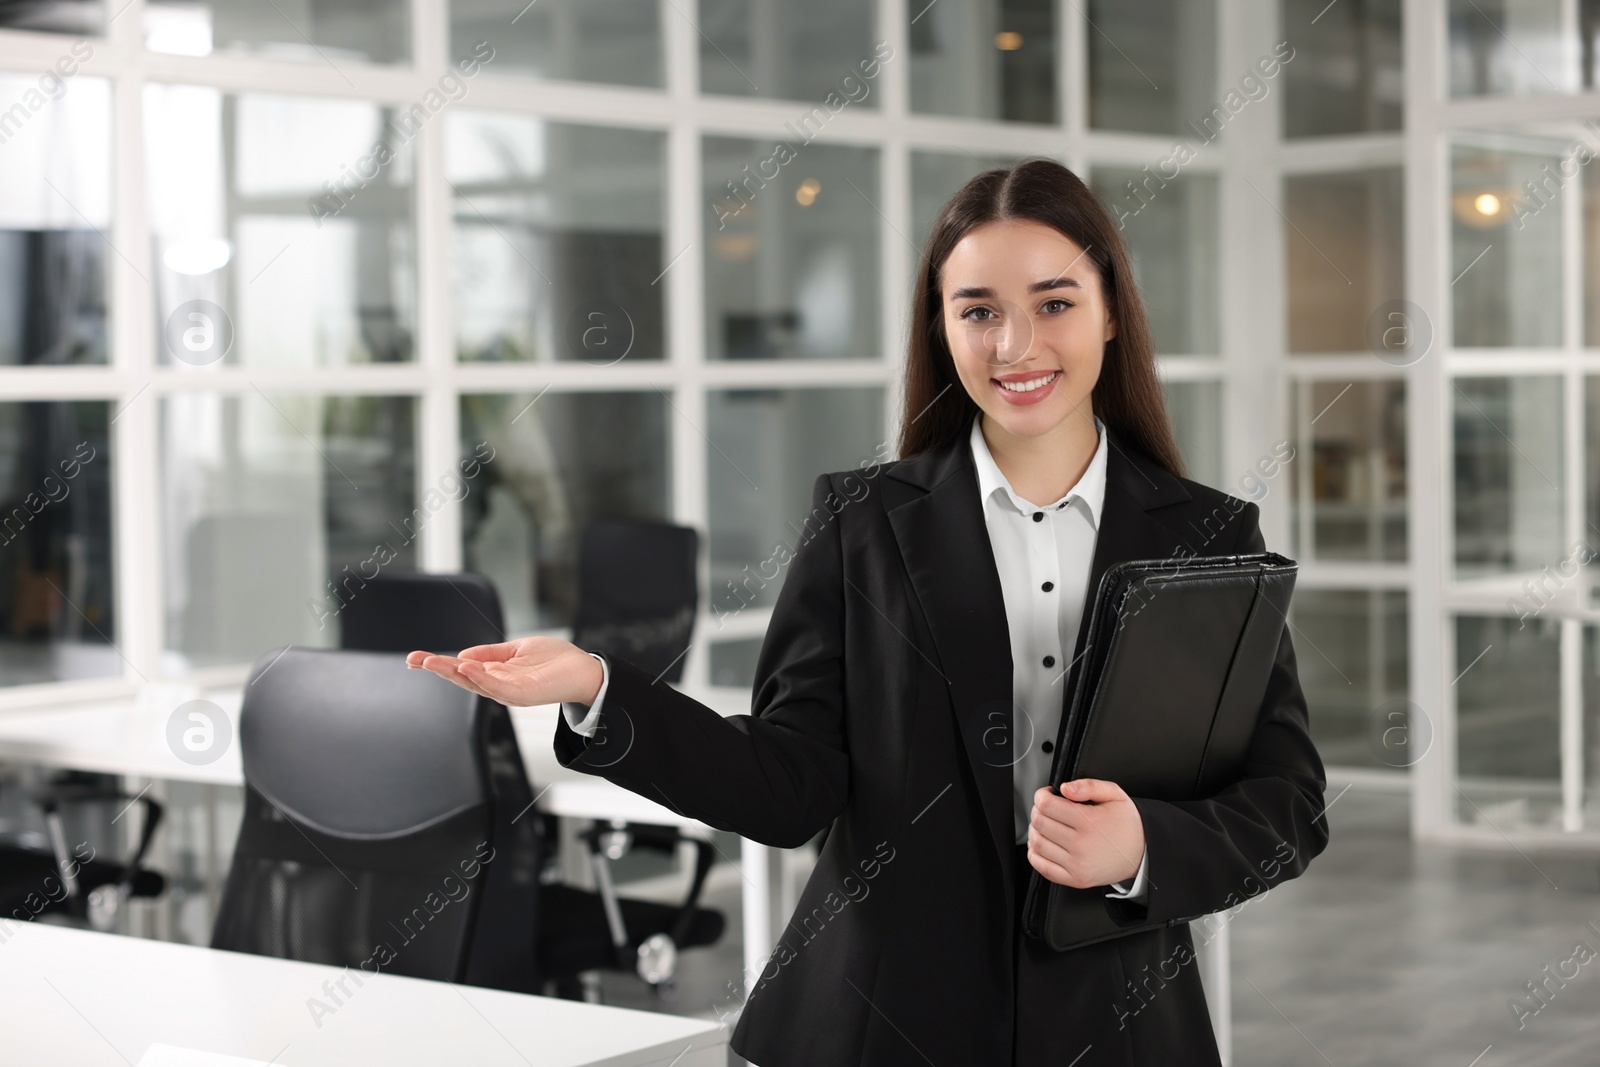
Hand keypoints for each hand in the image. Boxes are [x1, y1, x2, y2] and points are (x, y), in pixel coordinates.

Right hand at [406, 637, 603, 707]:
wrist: (584, 670)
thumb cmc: (555, 660)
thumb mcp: (517, 649)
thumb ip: (491, 653)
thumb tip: (463, 655)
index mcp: (495, 674)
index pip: (461, 669)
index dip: (439, 664)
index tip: (415, 658)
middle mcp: (498, 685)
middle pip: (462, 678)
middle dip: (439, 669)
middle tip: (416, 660)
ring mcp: (509, 692)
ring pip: (476, 683)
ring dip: (454, 673)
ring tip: (434, 661)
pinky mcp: (523, 695)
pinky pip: (498, 687)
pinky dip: (481, 678)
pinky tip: (467, 666)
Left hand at [1027, 779, 1144, 889]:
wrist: (1142, 854)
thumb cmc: (1127, 824)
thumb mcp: (1115, 794)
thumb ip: (1089, 785)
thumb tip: (1065, 788)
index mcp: (1090, 822)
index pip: (1047, 805)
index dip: (1041, 796)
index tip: (1046, 795)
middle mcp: (1082, 845)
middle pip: (1039, 823)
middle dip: (1037, 811)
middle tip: (1047, 809)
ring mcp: (1078, 865)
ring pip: (1037, 844)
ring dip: (1035, 831)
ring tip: (1046, 825)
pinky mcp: (1076, 879)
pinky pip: (1042, 867)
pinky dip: (1034, 854)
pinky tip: (1043, 844)